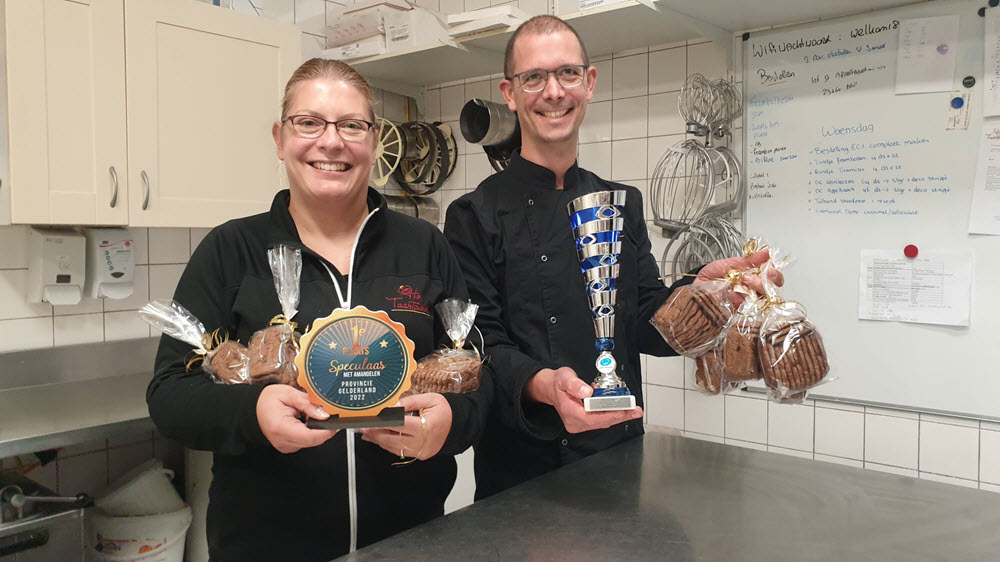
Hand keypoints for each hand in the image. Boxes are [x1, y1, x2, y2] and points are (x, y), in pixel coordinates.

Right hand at [256, 385, 336, 453]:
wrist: (255, 407)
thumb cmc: (268, 399)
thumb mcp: (290, 394)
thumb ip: (308, 404)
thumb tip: (325, 414)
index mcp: (281, 428)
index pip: (310, 437)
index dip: (326, 431)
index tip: (335, 423)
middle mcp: (282, 441)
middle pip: (313, 441)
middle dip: (322, 428)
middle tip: (321, 412)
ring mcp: (284, 446)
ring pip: (311, 442)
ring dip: (315, 430)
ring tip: (307, 415)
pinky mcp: (288, 446)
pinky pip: (305, 441)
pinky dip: (308, 432)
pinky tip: (303, 421)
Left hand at [360, 393, 451, 459]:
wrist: (458, 424)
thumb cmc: (445, 410)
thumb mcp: (430, 399)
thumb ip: (410, 402)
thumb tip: (392, 407)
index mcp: (427, 426)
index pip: (399, 425)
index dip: (383, 423)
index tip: (371, 420)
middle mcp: (423, 442)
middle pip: (393, 440)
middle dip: (376, 434)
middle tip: (364, 428)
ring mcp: (421, 451)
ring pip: (394, 448)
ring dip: (379, 441)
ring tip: (367, 434)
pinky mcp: (420, 455)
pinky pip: (400, 452)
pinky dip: (388, 445)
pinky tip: (379, 439)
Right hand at [525, 367, 642, 433]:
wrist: (551, 388)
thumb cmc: (558, 383)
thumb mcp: (564, 377)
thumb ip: (575, 384)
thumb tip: (587, 391)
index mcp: (570, 412)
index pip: (593, 417)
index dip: (610, 414)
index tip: (623, 408)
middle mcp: (575, 422)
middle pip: (601, 422)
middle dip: (620, 415)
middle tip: (635, 410)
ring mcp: (579, 424)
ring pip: (603, 422)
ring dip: (618, 415)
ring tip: (633, 410)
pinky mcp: (584, 423)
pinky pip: (601, 420)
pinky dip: (612, 414)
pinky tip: (621, 409)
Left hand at [695, 248, 783, 306]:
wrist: (699, 283)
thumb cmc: (716, 273)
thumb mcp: (733, 263)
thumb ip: (751, 259)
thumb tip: (767, 252)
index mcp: (755, 277)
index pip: (773, 280)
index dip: (775, 276)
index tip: (771, 271)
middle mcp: (752, 290)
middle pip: (768, 291)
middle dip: (761, 283)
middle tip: (748, 277)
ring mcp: (745, 301)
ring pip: (758, 300)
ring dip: (750, 290)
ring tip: (740, 282)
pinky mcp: (736, 310)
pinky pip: (744, 308)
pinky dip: (740, 300)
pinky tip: (734, 294)